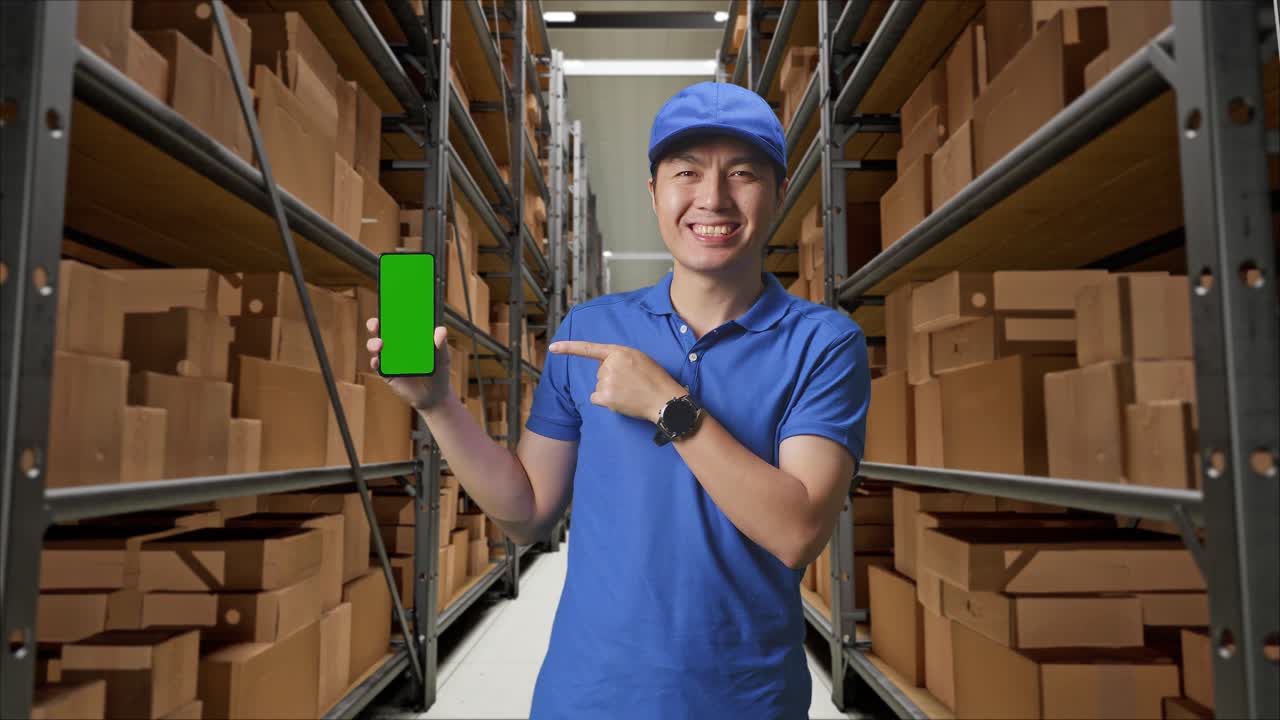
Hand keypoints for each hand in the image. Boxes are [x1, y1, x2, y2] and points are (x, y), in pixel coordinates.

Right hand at [365, 318, 452, 410]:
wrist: (434, 396)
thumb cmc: (439, 371)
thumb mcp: (442, 357)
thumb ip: (441, 344)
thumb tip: (441, 330)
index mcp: (409, 336)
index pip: (397, 321)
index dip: (391, 312)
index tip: (388, 305)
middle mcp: (396, 345)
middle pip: (381, 331)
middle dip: (375, 325)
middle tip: (376, 324)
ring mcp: (390, 358)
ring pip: (376, 347)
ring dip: (374, 343)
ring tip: (380, 345)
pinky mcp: (387, 373)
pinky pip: (377, 365)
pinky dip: (376, 362)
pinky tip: (378, 361)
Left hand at [549, 341, 685, 421]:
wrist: (663, 399)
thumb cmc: (655, 379)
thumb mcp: (639, 358)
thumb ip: (619, 358)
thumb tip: (604, 367)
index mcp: (618, 352)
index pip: (589, 348)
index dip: (569, 348)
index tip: (553, 348)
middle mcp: (609, 365)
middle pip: (600, 372)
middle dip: (611, 377)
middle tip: (631, 383)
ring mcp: (606, 382)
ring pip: (599, 386)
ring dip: (610, 390)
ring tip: (630, 392)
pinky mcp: (604, 397)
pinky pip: (596, 398)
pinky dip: (605, 401)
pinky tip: (621, 401)